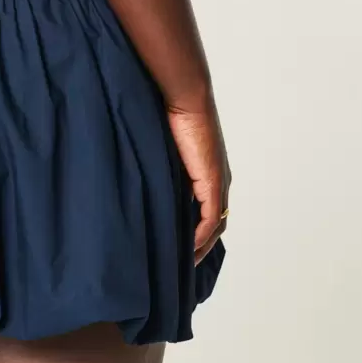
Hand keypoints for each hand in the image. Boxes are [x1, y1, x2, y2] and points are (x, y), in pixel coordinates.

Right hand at [166, 94, 230, 264]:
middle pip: (214, 223)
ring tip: (185, 264)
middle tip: (184, 264)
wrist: (183, 98)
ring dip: (201, 246)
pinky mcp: (212, 183)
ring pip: (214, 226)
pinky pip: (210, 221)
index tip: (180, 246)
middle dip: (201, 245)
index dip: (196, 230)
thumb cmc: (169, 113)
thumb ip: (160, 165)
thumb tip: (144, 176)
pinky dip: (201, 238)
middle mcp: (217, 179)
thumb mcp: (163, 147)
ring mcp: (217, 182)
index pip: (206, 209)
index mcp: (207, 171)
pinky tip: (187, 250)